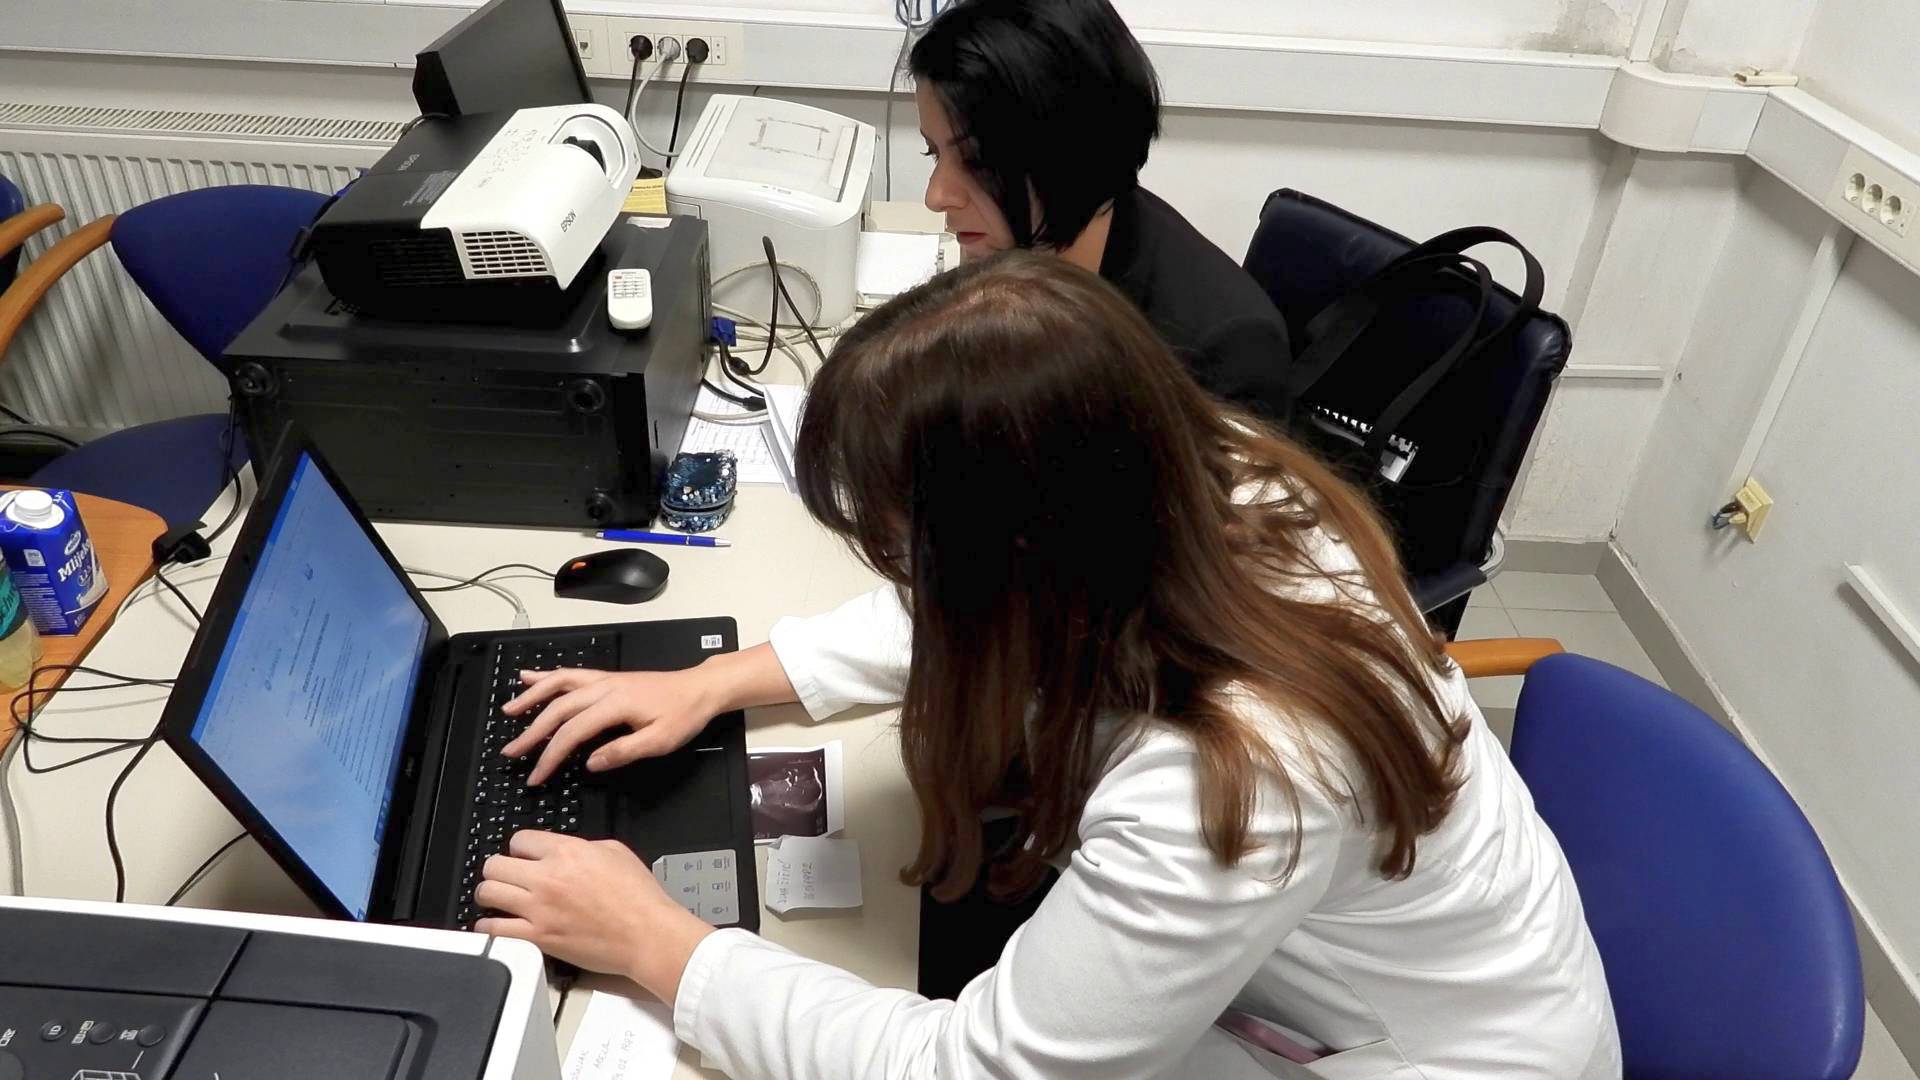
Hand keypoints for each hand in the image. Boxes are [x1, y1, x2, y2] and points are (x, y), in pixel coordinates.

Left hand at [474, 831, 712, 999]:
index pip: (519, 839)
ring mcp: (539, 909)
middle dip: (498, 868)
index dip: (521, 848)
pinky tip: (494, 925)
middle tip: (506, 876)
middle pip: (495, 864)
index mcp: (567, 851)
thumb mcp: (615, 852)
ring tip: (497, 899)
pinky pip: (493, 929)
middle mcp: (548, 877)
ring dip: (490, 894)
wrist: (647, 934)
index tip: (523, 857)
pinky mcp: (537, 937)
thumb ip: (582, 846)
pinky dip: (487, 927)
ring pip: (488, 893)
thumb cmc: (639, 898)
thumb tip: (564, 850)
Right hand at [501, 667, 719, 785]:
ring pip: (558, 684)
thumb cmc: (683, 715)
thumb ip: (623, 752)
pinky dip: (547, 675)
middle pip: (558, 709)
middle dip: (531, 732)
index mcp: (616, 704)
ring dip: (531, 697)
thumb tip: (590, 763)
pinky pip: (570, 674)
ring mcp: (604, 680)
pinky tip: (529, 676)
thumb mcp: (660, 741)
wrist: (700, 689)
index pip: (573, 732)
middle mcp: (604, 687)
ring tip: (508, 711)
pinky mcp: (606, 678)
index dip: (551, 755)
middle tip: (511, 752)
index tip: (537, 775)